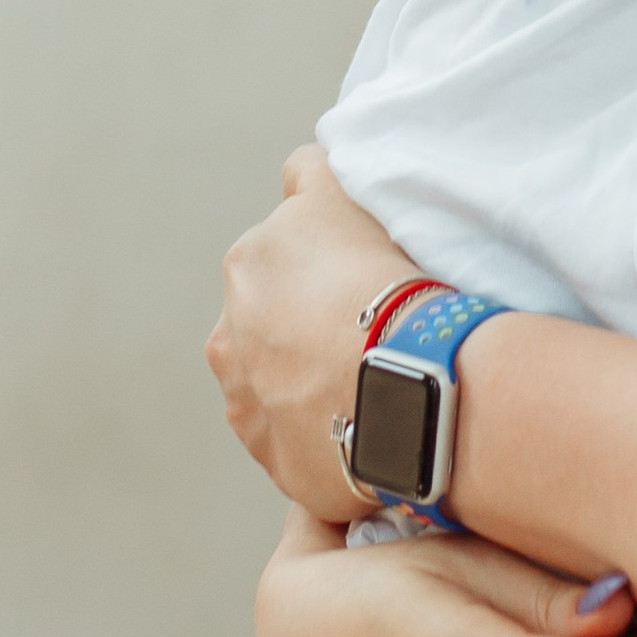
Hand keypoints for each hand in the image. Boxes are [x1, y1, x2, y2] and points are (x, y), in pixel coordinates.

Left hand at [209, 144, 415, 513]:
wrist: (405, 380)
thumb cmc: (382, 277)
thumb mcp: (339, 192)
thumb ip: (308, 174)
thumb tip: (298, 172)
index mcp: (246, 267)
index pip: (283, 253)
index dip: (329, 262)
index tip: (364, 276)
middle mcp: (230, 338)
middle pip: (275, 323)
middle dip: (310, 325)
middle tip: (373, 329)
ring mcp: (251, 407)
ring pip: (283, 386)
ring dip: (313, 382)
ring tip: (375, 381)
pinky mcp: (281, 464)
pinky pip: (307, 443)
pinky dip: (330, 432)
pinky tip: (372, 421)